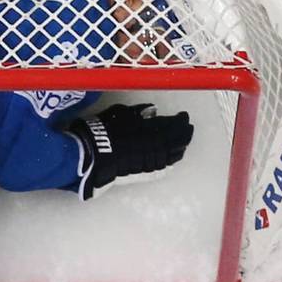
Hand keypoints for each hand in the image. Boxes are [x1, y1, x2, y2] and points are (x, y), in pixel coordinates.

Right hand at [65, 103, 192, 199]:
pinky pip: (165, 165)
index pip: (175, 124)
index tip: (183, 115)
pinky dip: (171, 159)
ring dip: (180, 146)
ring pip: (174, 154)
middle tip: (187, 128)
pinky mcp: (147, 171)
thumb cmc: (106, 129)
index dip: (181, 119)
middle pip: (179, 140)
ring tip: (182, 142)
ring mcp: (154, 159)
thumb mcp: (121, 113)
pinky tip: (172, 157)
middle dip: (185, 133)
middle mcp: (159, 145)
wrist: (94, 154)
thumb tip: (153, 111)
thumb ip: (140, 111)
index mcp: (155, 128)